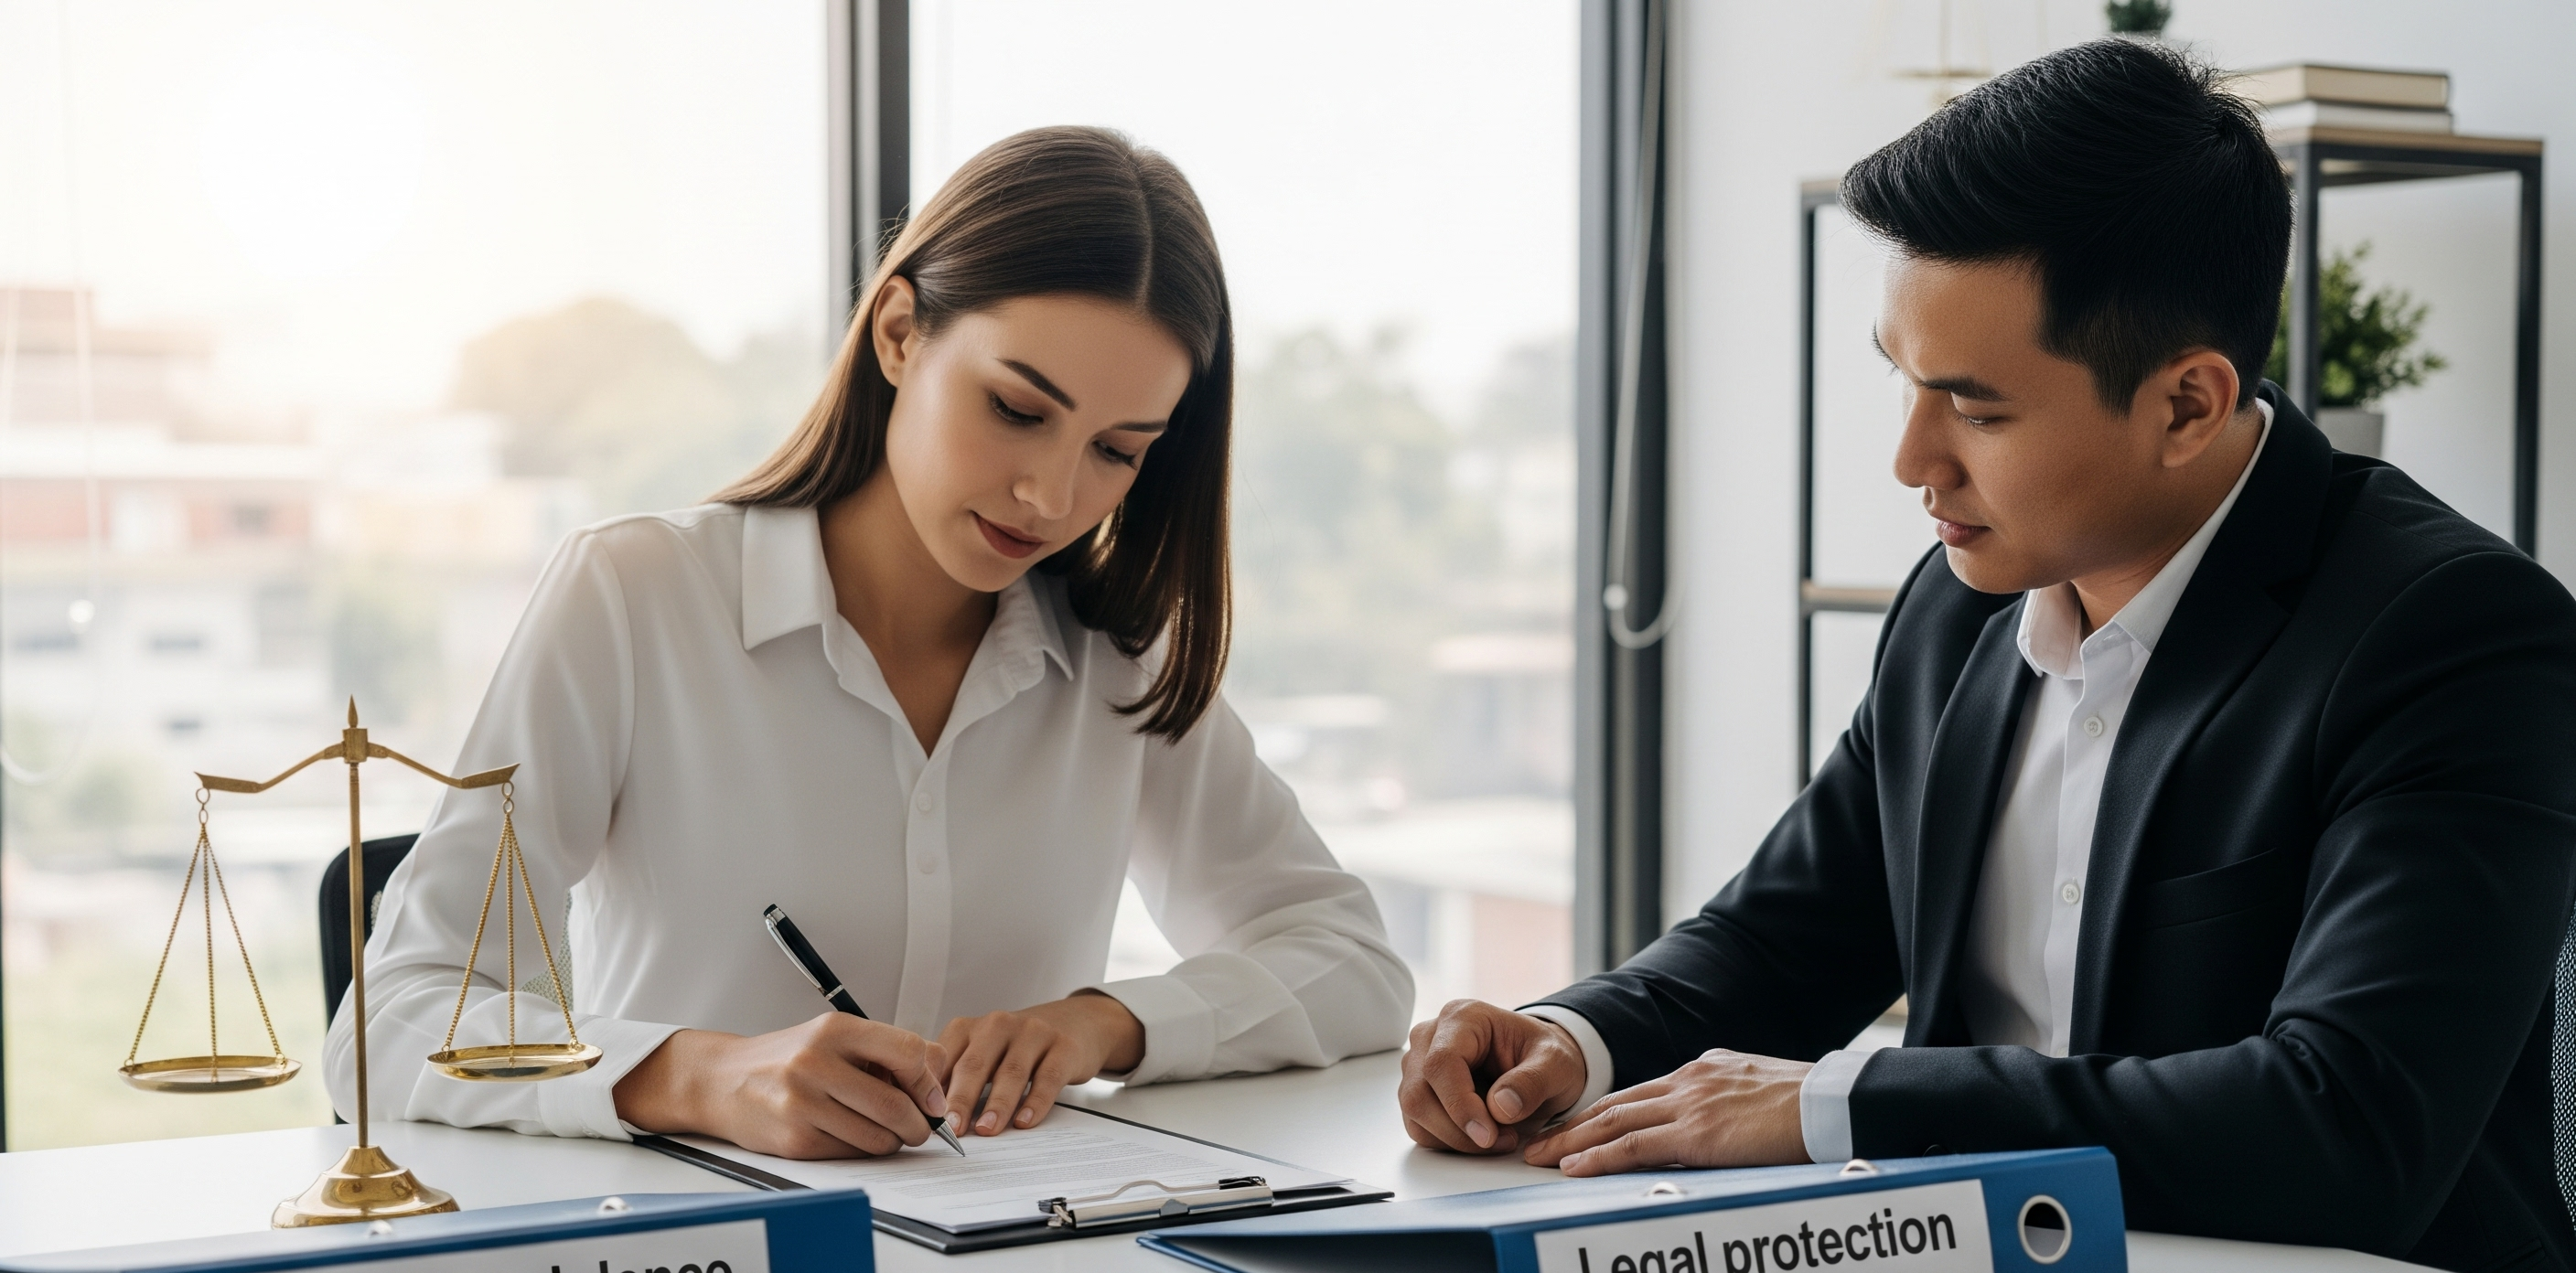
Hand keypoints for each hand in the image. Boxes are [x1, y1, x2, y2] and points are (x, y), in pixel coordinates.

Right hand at [612, 1014, 949, 1158]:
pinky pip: (851, 1154)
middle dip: (918, 1125)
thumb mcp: (834, 1036)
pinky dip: (862, 1151)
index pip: (908, 1052)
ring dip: (892, 1142)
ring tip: (884, 1131)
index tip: (932, 1098)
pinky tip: (852, 1136)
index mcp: (835, 1029)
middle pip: (896, 1105)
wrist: (722, 1080)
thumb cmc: (787, 1059)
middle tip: (920, 1128)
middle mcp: (817, 1062)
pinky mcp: (794, 1139)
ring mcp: (803, 1102)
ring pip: (878, 1137)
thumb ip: (885, 1050)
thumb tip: (937, 1082)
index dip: (929, 1081)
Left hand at [936, 991, 1144, 1135]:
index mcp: (970, 1028)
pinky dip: (1035, 1102)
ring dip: (997, 1104)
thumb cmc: (1015, 1047)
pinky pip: (1048, 1077)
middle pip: (976, 1064)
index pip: (945, 1058)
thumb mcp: (981, 1052)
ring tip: (987, 1129)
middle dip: (962, 1098)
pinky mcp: (1064, 1047)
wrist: (1074, 1023)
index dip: (933, 1089)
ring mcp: (1033, 1034)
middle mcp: (999, 1025)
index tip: (925, 1117)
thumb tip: (928, 1117)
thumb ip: (955, 1077)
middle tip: (952, 1127)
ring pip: (1012, 1072)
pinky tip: (1025, 1121)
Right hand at [1397, 999, 1589, 1155]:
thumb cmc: (1544, 1057)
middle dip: (1458, 1129)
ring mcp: (1419, 1065)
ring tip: (1500, 1136)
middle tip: (1503, 1140)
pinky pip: (1420, 1127)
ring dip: (1456, 1138)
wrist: (1539, 1064)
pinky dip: (1450, 1142)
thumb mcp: (1556, 1063)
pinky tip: (1482, 1135)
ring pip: (1415, 1114)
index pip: (1441, 1062)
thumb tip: (1500, 1108)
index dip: (1459, 1104)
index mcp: (1462, 1018)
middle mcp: (1430, 1037)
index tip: (1488, 1135)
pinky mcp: (1419, 1092)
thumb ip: (1533, 1081)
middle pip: (1419, 1093)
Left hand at [1523, 1048, 1810, 1174]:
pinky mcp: (1698, 1133)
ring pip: (1614, 1122)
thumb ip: (1730, 1101)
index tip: (1575, 1126)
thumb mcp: (1761, 1090)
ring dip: (1572, 1141)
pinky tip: (1574, 1168)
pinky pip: (1635, 1146)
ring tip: (1539, 1157)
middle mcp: (1690, 1080)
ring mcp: (1691, 1104)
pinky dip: (1599, 1157)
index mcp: (1705, 1069)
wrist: (1838, 1102)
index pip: (1640, 1093)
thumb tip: (1720, 1122)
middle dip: (1573, 1125)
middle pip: (1616, 1104)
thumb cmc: (1814, 1104)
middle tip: (1538, 1141)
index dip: (1603, 1111)